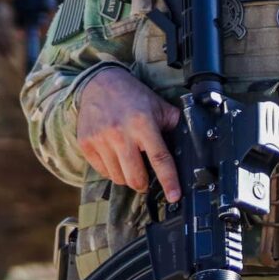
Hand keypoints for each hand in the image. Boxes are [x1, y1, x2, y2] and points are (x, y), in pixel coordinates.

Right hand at [76, 67, 181, 201]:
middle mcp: (120, 133)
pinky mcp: (87, 144)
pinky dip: (111, 170)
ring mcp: (101, 140)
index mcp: (143, 123)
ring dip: (127, 177)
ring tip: (129, 162)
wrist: (98, 83)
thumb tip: (191, 143)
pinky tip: (115, 157)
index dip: (169, 181)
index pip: (159, 158)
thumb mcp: (158, 105)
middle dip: (143, 184)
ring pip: (118, 178)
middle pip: (135, 177)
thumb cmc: (131, 95)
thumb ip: (173, 124)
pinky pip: (103, 172)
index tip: (174, 196)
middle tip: (145, 178)